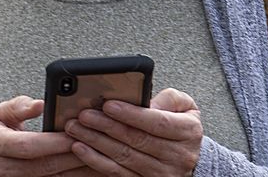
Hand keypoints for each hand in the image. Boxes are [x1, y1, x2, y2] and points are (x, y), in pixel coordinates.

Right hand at [0, 97, 86, 176]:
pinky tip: (80, 171)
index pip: (28, 146)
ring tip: (93, 160)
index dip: (54, 142)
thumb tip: (39, 104)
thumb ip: (19, 106)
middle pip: (41, 165)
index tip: (74, 134)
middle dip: (69, 156)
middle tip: (92, 146)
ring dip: (71, 171)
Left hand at [64, 88, 201, 175]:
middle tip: (84, 115)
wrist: (191, 161)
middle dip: (106, 126)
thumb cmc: (182, 129)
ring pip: (124, 158)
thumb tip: (144, 100)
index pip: (157, 122)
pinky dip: (96, 161)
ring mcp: (160, 174)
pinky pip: (117, 174)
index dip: (131, 114)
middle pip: (136, 140)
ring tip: (77, 129)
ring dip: (96, 143)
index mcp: (188, 132)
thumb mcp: (186, 107)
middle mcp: (177, 156)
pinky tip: (82, 150)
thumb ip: (169, 98)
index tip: (108, 105)